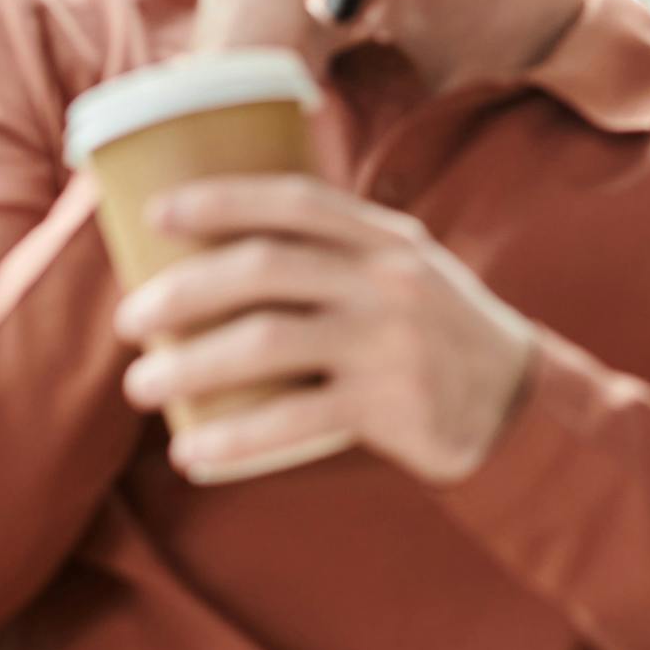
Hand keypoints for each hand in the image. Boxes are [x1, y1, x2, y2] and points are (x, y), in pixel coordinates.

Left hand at [116, 175, 537, 486]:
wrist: (517, 404)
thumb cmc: (437, 332)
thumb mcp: (407, 269)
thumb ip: (339, 250)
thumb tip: (228, 240)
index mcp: (387, 238)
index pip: (297, 201)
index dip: (222, 199)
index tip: (156, 213)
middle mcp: (389, 280)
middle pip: (266, 268)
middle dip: (183, 290)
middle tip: (131, 319)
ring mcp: (389, 342)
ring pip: (266, 342)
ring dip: (188, 364)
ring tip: (142, 385)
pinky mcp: (389, 405)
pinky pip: (294, 419)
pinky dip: (234, 438)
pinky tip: (191, 451)